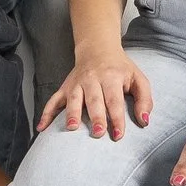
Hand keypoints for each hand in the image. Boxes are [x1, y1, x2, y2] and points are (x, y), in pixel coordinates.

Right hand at [39, 50, 154, 139]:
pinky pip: (53, 100)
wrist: (98, 49)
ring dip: (72, 113)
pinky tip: (41, 127)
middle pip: (94, 100)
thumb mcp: (138, 79)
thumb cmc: (120, 69)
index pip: (114, 100)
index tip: (118, 135)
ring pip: (73, 99)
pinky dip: (46, 114)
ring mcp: (76, 83)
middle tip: (98, 133)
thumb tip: (144, 121)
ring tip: (72, 128)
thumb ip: (144, 100)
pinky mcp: (65, 87)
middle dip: (95, 117)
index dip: (117, 118)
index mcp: (112, 77)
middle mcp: (92, 79)